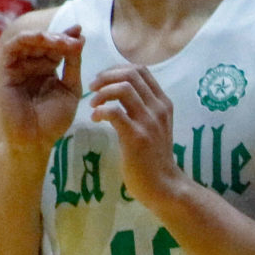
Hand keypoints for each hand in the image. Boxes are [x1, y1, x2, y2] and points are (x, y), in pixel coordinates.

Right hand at [0, 20, 82, 149]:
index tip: (80, 31)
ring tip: (60, 40)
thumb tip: (80, 39)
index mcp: (46, 70)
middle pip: (42, 43)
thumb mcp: (70, 89)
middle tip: (73, 39)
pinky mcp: (6, 72)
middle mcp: (31, 66)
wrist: (36, 139)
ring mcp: (18, 68)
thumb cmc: (54, 120)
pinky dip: (26, 39)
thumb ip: (73, 65)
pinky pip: (11, 49)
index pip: (55, 48)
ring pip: (27, 42)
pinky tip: (41, 39)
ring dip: (43, 37)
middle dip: (58, 37)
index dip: (67, 37)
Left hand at [88, 63, 187, 209]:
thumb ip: (141, 106)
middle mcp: (158, 108)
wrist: (163, 185)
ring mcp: (149, 122)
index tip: (102, 80)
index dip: (116, 69)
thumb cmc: (152, 155)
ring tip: (93, 104)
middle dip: (105, 77)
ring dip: (102, 93)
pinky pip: (115, 112)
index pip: (140, 70)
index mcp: (162, 102)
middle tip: (92, 88)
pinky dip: (100, 111)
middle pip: (130, 74)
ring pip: (123, 89)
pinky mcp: (137, 137)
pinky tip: (95, 119)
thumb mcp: (152, 124)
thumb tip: (116, 87)